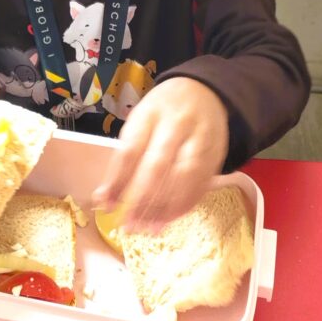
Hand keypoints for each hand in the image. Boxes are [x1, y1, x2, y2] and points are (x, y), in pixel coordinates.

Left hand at [92, 77, 228, 230]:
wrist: (205, 91)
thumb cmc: (163, 111)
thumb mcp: (140, 121)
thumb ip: (125, 157)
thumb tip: (105, 198)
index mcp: (150, 114)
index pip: (130, 151)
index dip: (117, 182)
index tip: (106, 205)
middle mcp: (176, 125)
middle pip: (157, 166)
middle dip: (141, 200)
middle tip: (129, 225)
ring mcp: (200, 140)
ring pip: (183, 178)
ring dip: (165, 208)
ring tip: (149, 228)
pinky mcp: (216, 154)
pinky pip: (201, 185)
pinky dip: (185, 205)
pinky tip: (170, 219)